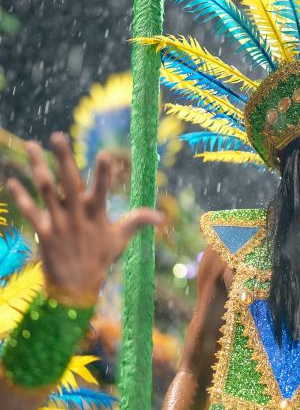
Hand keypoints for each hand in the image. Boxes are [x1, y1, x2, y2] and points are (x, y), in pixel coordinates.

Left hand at [6, 133, 162, 302]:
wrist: (76, 285)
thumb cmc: (100, 258)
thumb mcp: (121, 239)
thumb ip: (138, 221)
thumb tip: (162, 216)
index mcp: (97, 214)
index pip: (103, 189)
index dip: (104, 172)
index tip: (104, 154)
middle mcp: (77, 215)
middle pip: (69, 181)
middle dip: (63, 158)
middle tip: (57, 136)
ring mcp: (59, 222)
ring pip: (46, 190)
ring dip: (38, 167)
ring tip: (31, 146)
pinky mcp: (43, 231)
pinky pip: (30, 211)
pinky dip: (20, 196)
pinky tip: (11, 181)